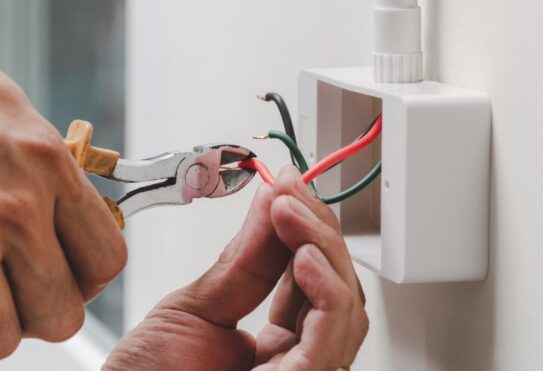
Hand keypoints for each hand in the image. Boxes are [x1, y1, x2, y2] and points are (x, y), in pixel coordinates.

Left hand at [106, 167, 367, 369]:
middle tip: (290, 196)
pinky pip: (330, 346)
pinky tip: (304, 258)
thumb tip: (273, 202)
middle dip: (321, 234)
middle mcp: (296, 363)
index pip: (315, 283)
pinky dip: (327, 296)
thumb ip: (243, 261)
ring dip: (326, 254)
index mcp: (276, 348)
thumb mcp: (195, 309)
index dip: (309, 231)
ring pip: (348, 315)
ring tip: (291, 218)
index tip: (288, 188)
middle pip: (340, 294)